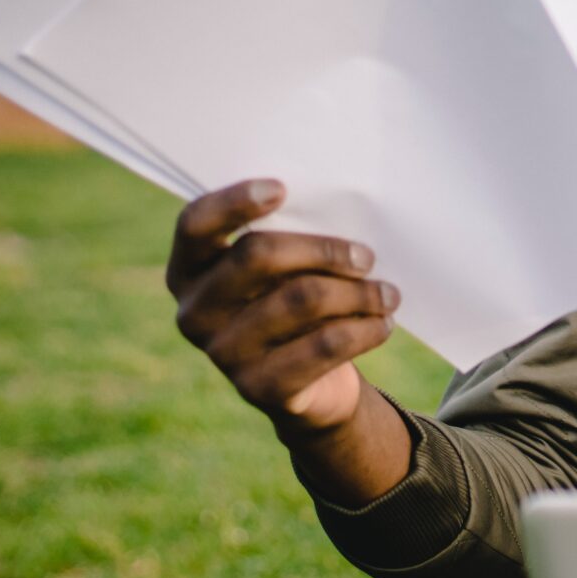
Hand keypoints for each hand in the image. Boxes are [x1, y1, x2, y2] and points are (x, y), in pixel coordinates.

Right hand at [167, 178, 397, 434]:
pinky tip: (383, 324)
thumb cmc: (293, 302)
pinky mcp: (258, 388)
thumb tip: (339, 211)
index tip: (282, 189)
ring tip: (388, 294)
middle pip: (257, 255)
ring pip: (302, 299)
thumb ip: (288, 239)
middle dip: (324, 250)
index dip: (233, 202)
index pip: (195, 224)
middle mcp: (194, 312)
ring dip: (359, 293)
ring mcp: (222, 353)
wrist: (307, 386)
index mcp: (188, 271)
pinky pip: (324, 345)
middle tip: (367, 257)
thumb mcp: (282, 270)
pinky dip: (364, 329)